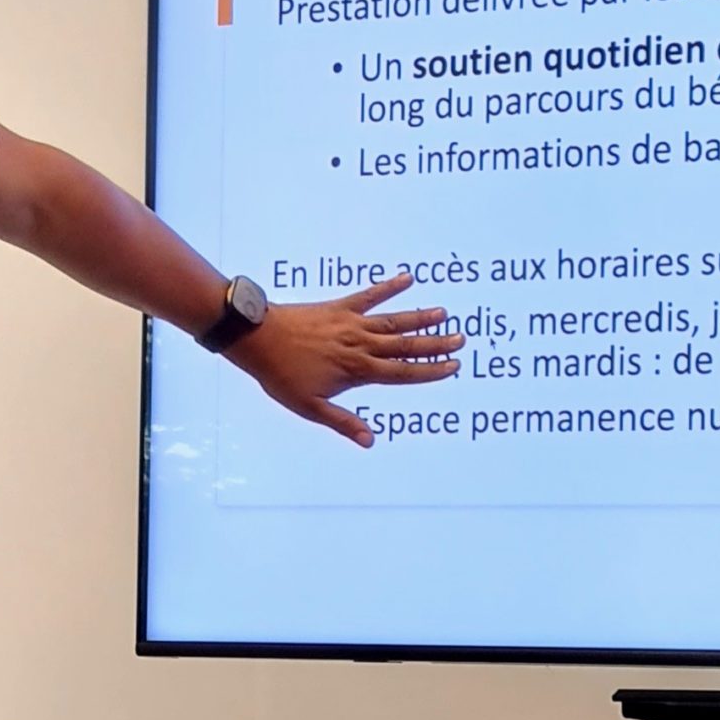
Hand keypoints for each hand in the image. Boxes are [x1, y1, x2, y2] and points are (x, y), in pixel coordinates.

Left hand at [227, 274, 461, 445]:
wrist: (258, 339)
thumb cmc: (281, 375)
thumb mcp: (310, 406)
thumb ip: (342, 422)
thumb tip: (369, 441)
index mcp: (357, 371)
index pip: (402, 373)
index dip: (430, 371)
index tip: (452, 367)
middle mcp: (361, 345)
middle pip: (405, 346)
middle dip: (434, 344)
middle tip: (460, 339)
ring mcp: (351, 324)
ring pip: (393, 321)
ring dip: (419, 318)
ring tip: (443, 313)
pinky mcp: (339, 307)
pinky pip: (369, 296)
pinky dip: (388, 287)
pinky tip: (407, 279)